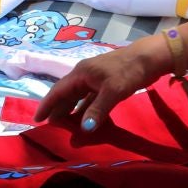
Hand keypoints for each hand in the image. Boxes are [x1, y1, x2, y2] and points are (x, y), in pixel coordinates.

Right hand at [36, 39, 169, 130]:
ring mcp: (96, 80)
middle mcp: (84, 76)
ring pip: (78, 98)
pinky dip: (86, 110)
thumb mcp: (112, 91)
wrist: (150, 58)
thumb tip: (83, 129)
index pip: (58, 91)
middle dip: (58, 110)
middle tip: (51, 128)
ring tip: (65, 126)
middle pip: (66, 95)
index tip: (37, 120)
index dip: (47, 105)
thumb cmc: (128, 70)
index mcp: (81, 74)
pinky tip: (86, 120)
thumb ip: (97, 110)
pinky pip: (90, 99)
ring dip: (72, 112)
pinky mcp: (106, 84)